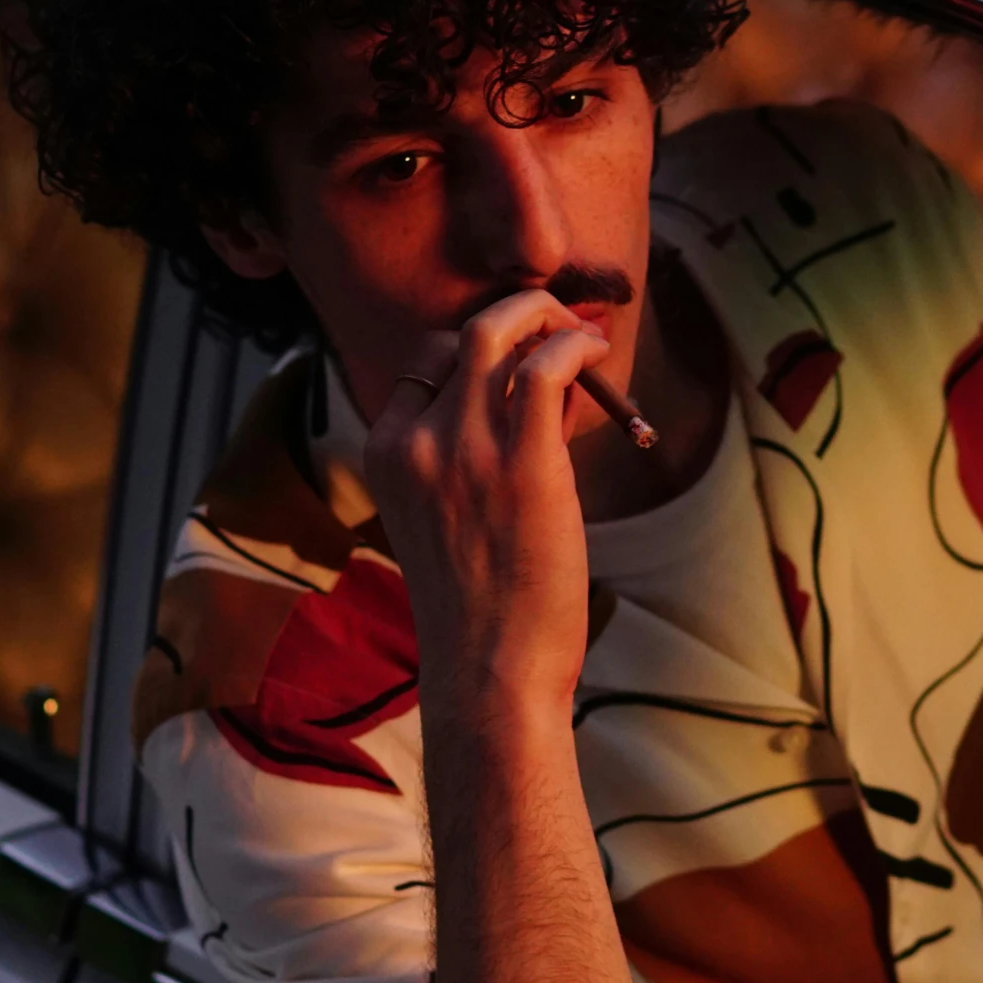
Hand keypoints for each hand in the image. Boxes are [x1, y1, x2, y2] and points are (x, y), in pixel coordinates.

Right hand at [365, 290, 611, 721]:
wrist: (488, 669)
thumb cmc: (481, 602)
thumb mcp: (447, 514)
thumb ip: (474, 451)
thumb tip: (545, 387)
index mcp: (385, 450)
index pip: (425, 359)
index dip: (480, 347)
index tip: (524, 356)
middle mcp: (415, 440)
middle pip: (461, 332)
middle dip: (516, 314)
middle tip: (559, 324)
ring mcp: (464, 447)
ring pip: (498, 332)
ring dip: (548, 317)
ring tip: (583, 335)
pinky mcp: (523, 463)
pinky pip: (547, 368)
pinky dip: (575, 346)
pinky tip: (597, 355)